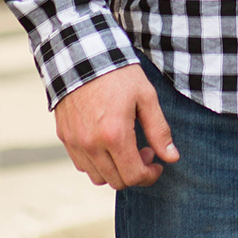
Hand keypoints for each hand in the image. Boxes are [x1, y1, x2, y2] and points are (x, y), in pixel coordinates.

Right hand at [55, 65, 179, 190]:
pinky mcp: (65, 138)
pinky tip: (107, 143)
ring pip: (97, 177)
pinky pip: (82, 165)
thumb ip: (159, 130)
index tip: (157, 164)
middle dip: (135, 172)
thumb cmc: (119, 74)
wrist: (83, 56)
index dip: (150, 176)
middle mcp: (92, 145)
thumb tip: (172, 158)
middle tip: (145, 150)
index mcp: (115, 135)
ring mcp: (76, 143)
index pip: (134, 176)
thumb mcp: (146, 97)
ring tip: (125, 147)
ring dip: (115, 170)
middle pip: (116, 181)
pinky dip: (97, 163)